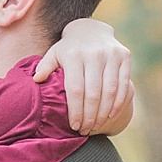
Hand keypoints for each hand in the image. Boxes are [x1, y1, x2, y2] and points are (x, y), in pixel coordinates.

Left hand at [33, 18, 131, 133]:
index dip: (75, 110)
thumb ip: (44, 67)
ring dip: (104, 113)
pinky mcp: (125, 57)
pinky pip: (124, 85)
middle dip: (89, 116)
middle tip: (84, 130)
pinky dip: (118, 103)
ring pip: (110, 91)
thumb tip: (36, 79)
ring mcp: (112, 55)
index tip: (73, 126)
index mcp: (74, 56)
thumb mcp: (53, 54)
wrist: (91, 30)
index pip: (75, 89)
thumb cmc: (68, 50)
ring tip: (96, 127)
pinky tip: (110, 116)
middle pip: (93, 93)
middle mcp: (95, 55)